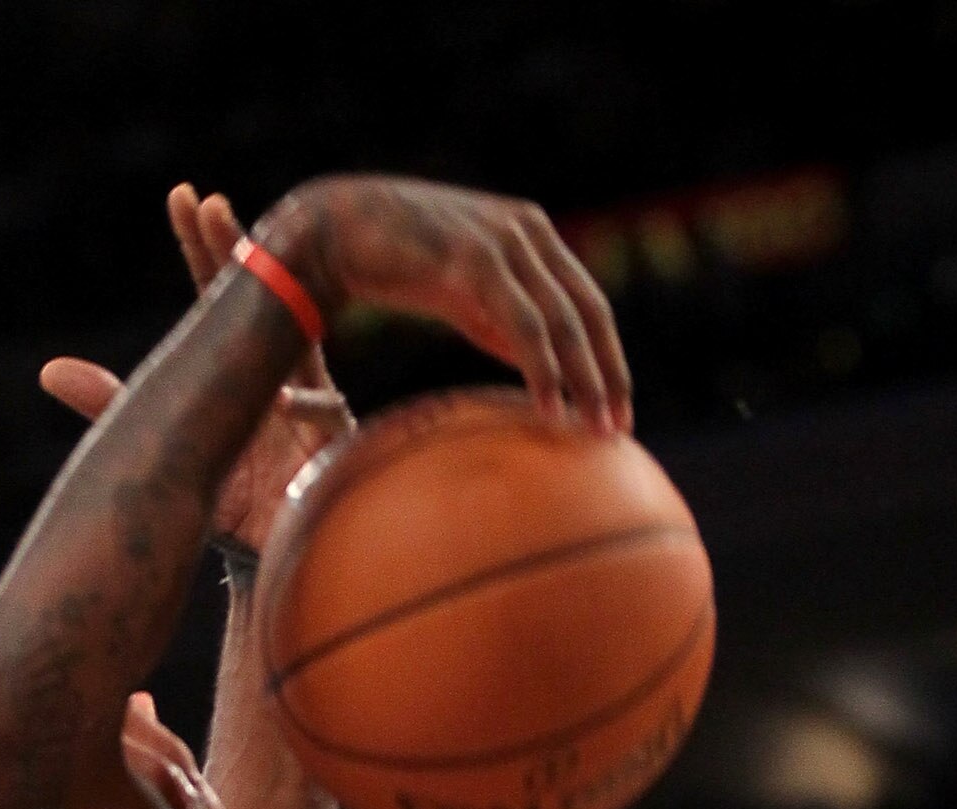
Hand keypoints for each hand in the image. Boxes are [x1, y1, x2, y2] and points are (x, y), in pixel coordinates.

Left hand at [41, 184, 354, 552]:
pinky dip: (304, 405)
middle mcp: (280, 369)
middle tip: (210, 204)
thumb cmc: (230, 501)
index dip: (202, 245)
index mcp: (241, 365)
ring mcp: (315, 399)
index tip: (186, 197)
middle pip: (260, 296)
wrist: (279, 558)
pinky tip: (284, 403)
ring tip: (249, 265)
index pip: (219, 293)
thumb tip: (49, 372)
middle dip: (237, 248)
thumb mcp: (171, 447)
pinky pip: (325, 410)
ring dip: (277, 300)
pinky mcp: (339, 440)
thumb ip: (116, 409)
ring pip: (298, 334)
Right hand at [260, 175, 631, 433]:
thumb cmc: (398, 264)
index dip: (609, 357)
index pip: (589, 302)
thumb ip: (505, 325)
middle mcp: (528, 232)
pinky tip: (551, 409)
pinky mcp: (476, 258)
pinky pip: (525, 325)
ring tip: (592, 430)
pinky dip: (542, 370)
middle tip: (618, 430)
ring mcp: (504, 241)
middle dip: (608, 375)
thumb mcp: (466, 294)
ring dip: (584, 381)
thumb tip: (542, 374)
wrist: (337, 228)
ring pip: (564, 321)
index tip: (619, 409)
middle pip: (590, 312)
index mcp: (532, 235)